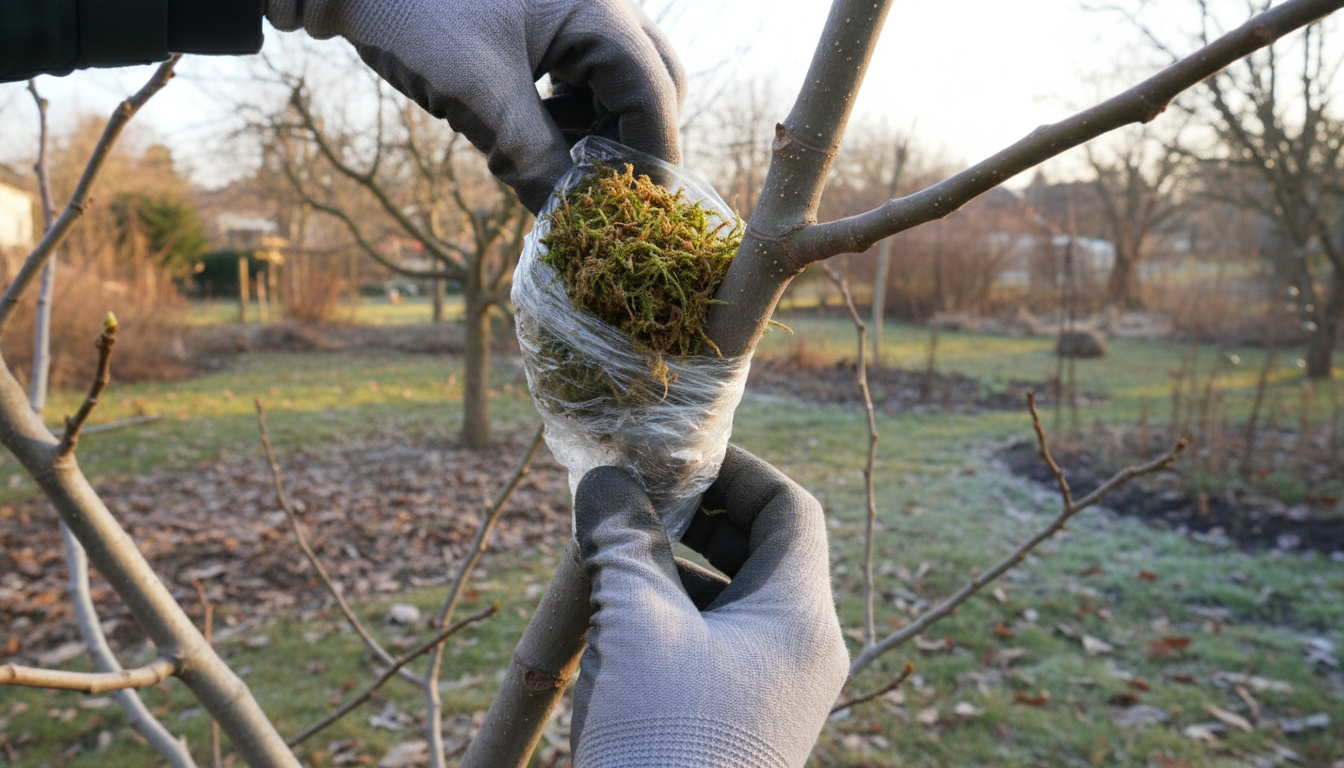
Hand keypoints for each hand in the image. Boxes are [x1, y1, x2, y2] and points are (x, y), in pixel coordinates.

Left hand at [266, 0, 684, 213]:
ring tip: (553, 160)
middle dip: (630, 138)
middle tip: (600, 189)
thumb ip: (533, 160)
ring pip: (619, 75)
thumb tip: (569, 220)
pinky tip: (533, 128)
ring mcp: (576, 2)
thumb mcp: (479, 97)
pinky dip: (571, 105)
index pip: (653, 90)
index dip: (650, 155)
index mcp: (598, 7)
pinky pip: (585, 66)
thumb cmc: (414, 15)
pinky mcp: (548, 13)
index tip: (635, 208)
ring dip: (598, 125)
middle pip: (652, 79)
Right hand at [570, 445, 848, 766]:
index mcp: (800, 620)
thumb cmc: (665, 744)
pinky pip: (710, 645)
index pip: (790, 510)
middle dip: (693, 520)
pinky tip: (610, 622)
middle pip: (761, 551)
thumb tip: (604, 477)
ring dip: (670, 569)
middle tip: (631, 499)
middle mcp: (800, 651)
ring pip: (729, 599)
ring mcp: (771, 691)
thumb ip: (623, 543)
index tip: (675, 457)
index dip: (736, 471)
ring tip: (606, 557)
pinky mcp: (736, 721)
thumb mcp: (639, 630)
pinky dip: (666, 619)